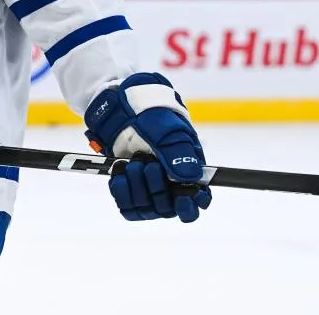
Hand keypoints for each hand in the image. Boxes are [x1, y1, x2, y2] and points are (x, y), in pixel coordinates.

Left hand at [84, 72, 211, 222]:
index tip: (182, 198)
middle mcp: (171, 185)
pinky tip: (120, 172)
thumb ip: (180, 155)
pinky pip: (126, 206)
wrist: (122, 108)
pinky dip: (121, 191)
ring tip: (132, 162)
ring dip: (137, 187)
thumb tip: (192, 178)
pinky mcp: (129, 189)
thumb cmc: (152, 115)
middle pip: (168, 209)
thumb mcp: (168, 131)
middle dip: (156, 188)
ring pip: (146, 209)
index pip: (198, 201)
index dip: (191, 205)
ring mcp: (149, 189)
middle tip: (148, 164)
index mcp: (189, 171)